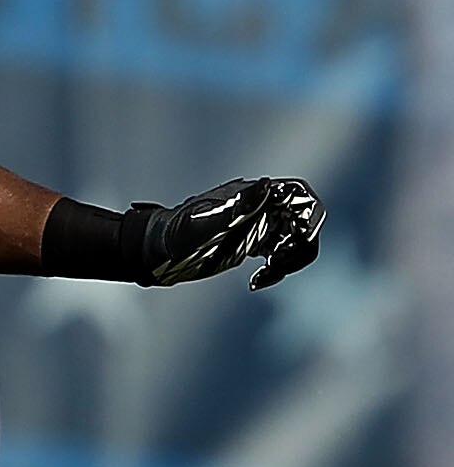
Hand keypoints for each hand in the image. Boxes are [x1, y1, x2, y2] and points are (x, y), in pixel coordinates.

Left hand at [142, 176, 322, 289]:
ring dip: (292, 259)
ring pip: (296, 239)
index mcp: (253, 195)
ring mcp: (259, 226)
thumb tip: (266, 185)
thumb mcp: (207, 221)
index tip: (300, 234)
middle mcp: (261, 208)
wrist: (158, 250)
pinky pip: (281, 255)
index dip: (309, 212)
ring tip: (268, 274)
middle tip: (280, 262)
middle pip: (304, 219)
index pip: (298, 193)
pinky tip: (257, 281)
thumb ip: (238, 205)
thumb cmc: (178, 232)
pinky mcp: (254, 244)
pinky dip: (279, 269)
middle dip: (302, 243)